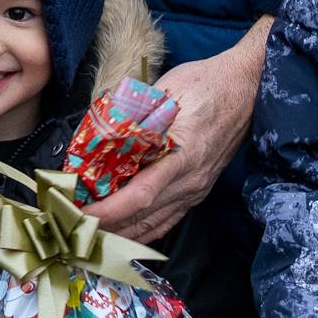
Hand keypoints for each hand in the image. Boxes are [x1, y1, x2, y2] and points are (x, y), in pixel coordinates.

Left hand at [95, 23, 270, 240]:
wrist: (247, 87)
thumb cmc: (207, 83)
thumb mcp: (167, 89)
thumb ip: (134, 114)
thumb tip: (99, 134)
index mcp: (184, 155)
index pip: (140, 194)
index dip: (109, 210)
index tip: (80, 213)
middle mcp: (191, 180)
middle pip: (143, 217)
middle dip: (104, 226)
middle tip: (70, 225)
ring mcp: (196, 189)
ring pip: (153, 225)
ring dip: (119, 234)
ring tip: (86, 234)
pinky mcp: (198, 191)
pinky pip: (167, 221)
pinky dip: (141, 232)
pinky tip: (120, 235)